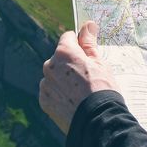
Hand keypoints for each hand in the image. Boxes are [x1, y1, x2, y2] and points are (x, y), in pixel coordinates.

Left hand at [39, 20, 120, 134]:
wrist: (97, 121)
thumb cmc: (102, 88)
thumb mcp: (99, 62)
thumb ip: (89, 42)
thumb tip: (88, 25)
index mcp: (63, 52)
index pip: (68, 38)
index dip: (80, 45)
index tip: (88, 55)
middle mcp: (49, 66)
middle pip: (60, 57)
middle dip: (71, 63)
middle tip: (88, 77)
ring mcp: (45, 85)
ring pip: (55, 75)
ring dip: (64, 79)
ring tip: (81, 93)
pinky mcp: (44, 101)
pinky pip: (52, 91)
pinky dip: (60, 94)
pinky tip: (74, 102)